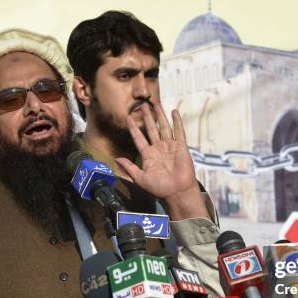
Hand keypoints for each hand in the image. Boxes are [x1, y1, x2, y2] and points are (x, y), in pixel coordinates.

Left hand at [115, 103, 209, 219]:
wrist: (177, 192)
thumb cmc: (159, 189)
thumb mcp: (140, 178)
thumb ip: (129, 167)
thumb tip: (117, 159)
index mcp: (148, 156)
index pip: (139, 138)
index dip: (133, 128)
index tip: (128, 117)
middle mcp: (158, 149)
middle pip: (151, 129)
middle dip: (147, 117)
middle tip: (143, 106)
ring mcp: (170, 147)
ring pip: (164, 127)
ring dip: (160, 116)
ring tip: (156, 105)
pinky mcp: (181, 147)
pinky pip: (178, 132)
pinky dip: (177, 121)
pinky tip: (174, 112)